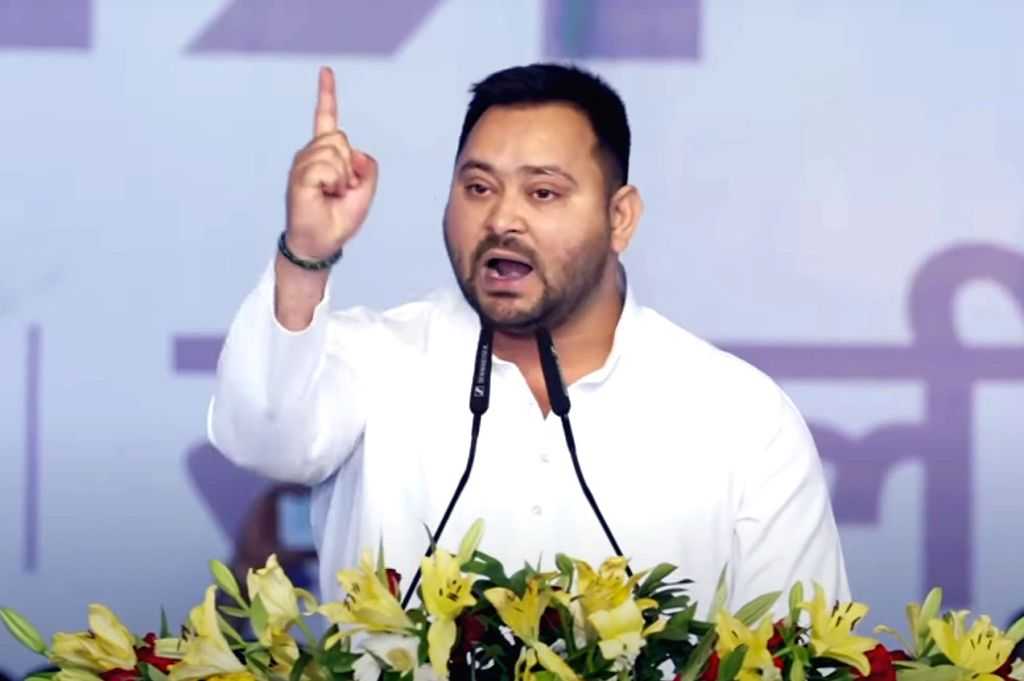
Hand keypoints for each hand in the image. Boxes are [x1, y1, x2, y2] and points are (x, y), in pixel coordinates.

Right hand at [285, 66, 377, 259]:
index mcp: (325, 153)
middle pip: (339, 137)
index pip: (326, 118)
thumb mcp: (366, 189)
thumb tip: (353, 153)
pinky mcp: (299, 176)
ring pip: (334, 152)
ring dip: (342, 178)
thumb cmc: (340, 218)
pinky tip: (324, 195)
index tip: (326, 71)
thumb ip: (367, 166)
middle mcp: (310, 154)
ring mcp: (302, 164)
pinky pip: (327, 168)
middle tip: (341, 190)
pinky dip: (334, 183)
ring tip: (332, 195)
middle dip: (350, 165)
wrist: (322, 242)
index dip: (327, 94)